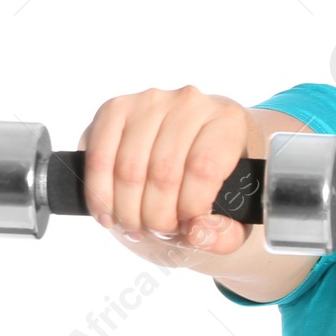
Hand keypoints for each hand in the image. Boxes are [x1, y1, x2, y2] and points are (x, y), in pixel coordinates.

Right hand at [77, 85, 256, 259]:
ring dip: (128, 211)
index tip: (187, 226)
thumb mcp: (237, 211)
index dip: (190, 209)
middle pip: (163, 173)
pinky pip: (98, 158)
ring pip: (128, 169)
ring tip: (137, 226)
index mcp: (228, 121)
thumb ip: (226, 233)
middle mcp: (190, 103)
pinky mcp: (115, 109)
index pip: (203, 170)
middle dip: (157, 217)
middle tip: (160, 232)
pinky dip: (99, 195)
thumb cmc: (219, 178)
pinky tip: (109, 215)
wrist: (196, 144)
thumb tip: (196, 233)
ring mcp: (149, 102)